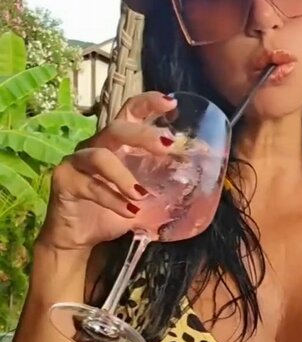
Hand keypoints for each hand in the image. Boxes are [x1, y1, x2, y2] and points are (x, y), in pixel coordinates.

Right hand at [36, 92, 177, 254]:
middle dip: (142, 134)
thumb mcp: (145, 202)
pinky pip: (89, 185)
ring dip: (123, 176)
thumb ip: (163, 191)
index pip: (129, 113)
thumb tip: (197, 188)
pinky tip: (129, 212)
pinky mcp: (65, 180)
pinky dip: (112, 199)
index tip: (171, 103)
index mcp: (116, 145)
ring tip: (142, 195)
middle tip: (167, 146)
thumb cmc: (112, 213)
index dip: (148, 103)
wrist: (80, 239)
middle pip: (116, 128)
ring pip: (100, 157)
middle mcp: (96, 146)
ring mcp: (77, 161)